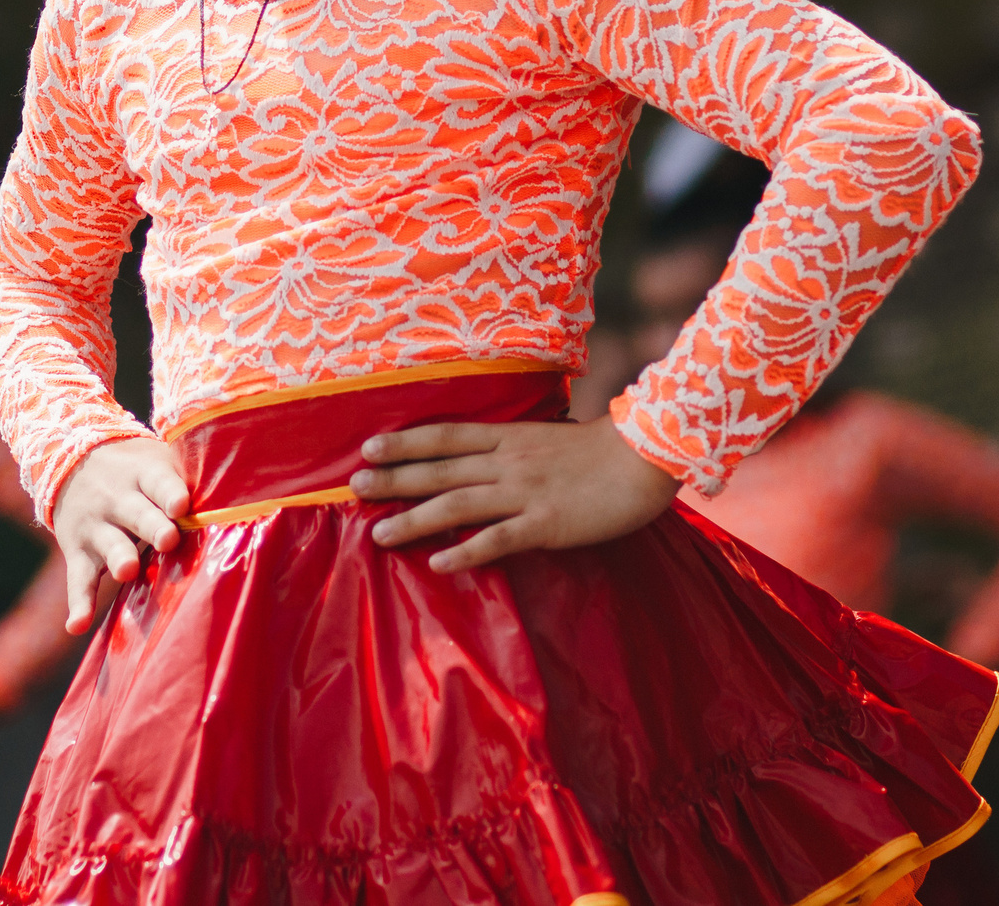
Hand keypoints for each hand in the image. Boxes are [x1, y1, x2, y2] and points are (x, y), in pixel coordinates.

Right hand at [51, 438, 188, 633]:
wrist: (70, 463)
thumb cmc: (137, 472)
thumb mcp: (157, 462)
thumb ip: (188, 479)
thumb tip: (242, 495)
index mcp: (143, 474)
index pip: (158, 481)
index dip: (170, 493)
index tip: (182, 505)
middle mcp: (117, 499)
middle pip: (137, 514)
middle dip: (152, 527)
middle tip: (168, 539)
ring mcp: (96, 528)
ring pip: (109, 544)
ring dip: (118, 558)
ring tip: (127, 571)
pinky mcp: (79, 554)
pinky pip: (79, 580)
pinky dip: (79, 603)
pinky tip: (78, 625)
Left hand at [351, 417, 680, 571]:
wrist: (644, 458)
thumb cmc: (598, 452)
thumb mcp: (544, 441)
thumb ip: (511, 450)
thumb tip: (478, 460)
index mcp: (507, 439)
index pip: (445, 435)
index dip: (405, 442)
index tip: (367, 448)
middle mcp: (507, 463)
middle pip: (440, 469)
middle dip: (395, 479)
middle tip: (353, 487)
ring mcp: (525, 493)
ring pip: (458, 504)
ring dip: (415, 519)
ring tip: (379, 533)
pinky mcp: (546, 524)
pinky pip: (499, 539)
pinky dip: (467, 551)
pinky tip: (438, 563)